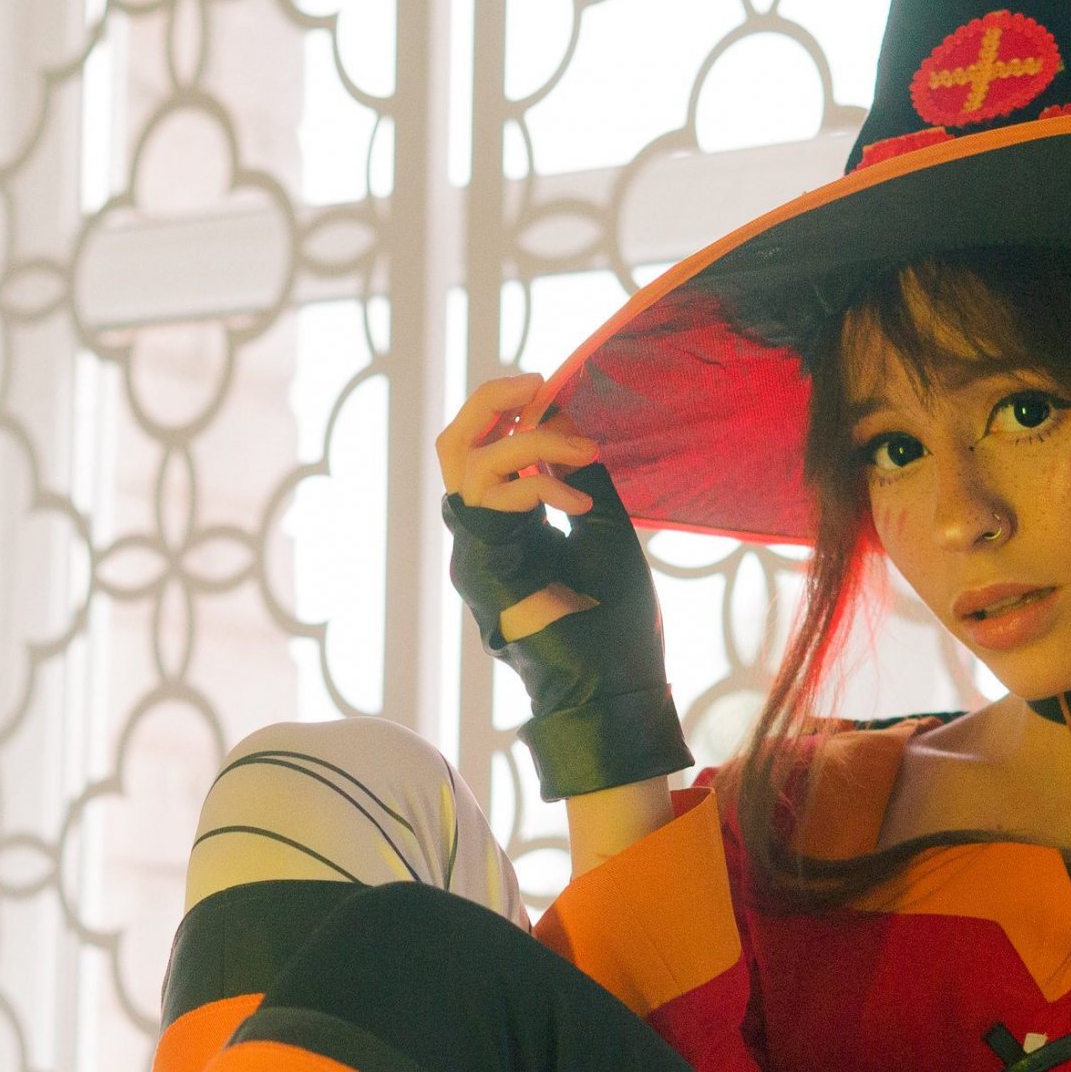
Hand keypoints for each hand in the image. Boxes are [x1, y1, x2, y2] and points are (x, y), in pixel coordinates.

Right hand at [435, 376, 688, 800]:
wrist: (616, 687)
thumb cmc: (616, 619)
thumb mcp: (606, 525)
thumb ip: (580, 472)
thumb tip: (562, 412)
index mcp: (510, 523)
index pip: (484, 445)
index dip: (511, 406)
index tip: (559, 393)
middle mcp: (484, 535)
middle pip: (453, 443)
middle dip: (492, 399)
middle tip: (539, 384)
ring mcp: (477, 554)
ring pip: (472, 463)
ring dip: (533, 441)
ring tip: (586, 455)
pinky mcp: (483, 572)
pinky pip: (487, 502)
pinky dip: (536, 484)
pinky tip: (579, 500)